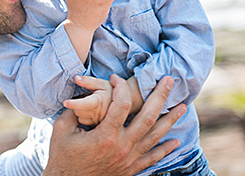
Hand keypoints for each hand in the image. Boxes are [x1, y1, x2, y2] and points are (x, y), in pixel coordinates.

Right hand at [43, 75, 185, 175]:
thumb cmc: (62, 157)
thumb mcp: (61, 130)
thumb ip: (73, 110)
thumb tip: (82, 93)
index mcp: (105, 135)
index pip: (122, 104)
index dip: (121, 87)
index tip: (116, 78)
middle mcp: (122, 147)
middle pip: (148, 117)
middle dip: (160, 96)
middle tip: (169, 81)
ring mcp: (129, 160)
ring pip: (155, 137)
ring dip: (170, 120)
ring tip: (183, 107)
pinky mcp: (130, 170)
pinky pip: (153, 159)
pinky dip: (165, 149)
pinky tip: (175, 142)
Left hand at [64, 76, 112, 125]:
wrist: (124, 105)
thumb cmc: (110, 91)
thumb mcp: (101, 83)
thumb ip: (88, 81)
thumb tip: (76, 78)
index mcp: (99, 101)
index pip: (85, 103)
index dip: (74, 103)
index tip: (65, 102)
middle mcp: (98, 114)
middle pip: (77, 110)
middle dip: (77, 104)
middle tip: (86, 98)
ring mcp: (97, 122)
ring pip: (78, 117)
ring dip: (80, 110)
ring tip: (90, 105)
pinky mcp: (96, 126)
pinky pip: (82, 122)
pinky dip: (83, 116)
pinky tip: (91, 111)